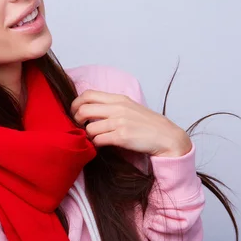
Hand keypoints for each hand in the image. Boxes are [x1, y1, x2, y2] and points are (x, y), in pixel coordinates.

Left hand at [71, 90, 191, 157]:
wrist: (166, 136)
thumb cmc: (147, 124)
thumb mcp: (129, 108)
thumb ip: (111, 106)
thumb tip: (90, 110)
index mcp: (118, 98)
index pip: (88, 94)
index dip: (76, 103)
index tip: (74, 113)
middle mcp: (117, 108)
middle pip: (84, 109)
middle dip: (76, 119)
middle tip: (78, 127)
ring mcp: (120, 122)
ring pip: (89, 128)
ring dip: (87, 135)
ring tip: (92, 138)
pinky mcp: (122, 136)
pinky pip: (98, 140)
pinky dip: (95, 144)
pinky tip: (99, 145)